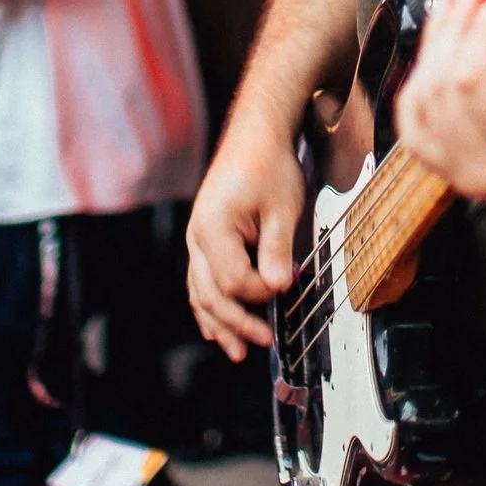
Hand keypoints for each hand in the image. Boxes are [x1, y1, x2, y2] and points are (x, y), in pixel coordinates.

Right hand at [185, 114, 306, 360]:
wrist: (257, 134)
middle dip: (237, 322)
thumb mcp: (283, 208)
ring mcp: (198, 237)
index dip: (261, 292)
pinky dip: (208, 305)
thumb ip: (277, 251)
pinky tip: (215, 327)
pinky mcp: (206, 237)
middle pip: (211, 293)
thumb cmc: (269, 164)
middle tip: (264, 341)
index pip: (234, 281)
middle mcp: (197, 236)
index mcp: (213, 228)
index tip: (287, 285)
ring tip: (237, 350)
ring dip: (220, 322)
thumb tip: (278, 287)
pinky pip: (200, 279)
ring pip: (201, 291)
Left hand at [394, 0, 485, 204]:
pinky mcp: (462, 173)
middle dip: (450, 32)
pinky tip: (434, 57)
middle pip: (441, 91)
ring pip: (421, 108)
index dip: (474, 32)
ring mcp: (471, 177)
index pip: (473, 81)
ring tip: (451, 12)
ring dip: (430, 53)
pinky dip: (418, 90)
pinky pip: (417, 132)